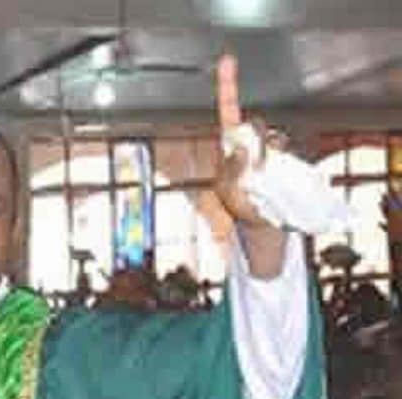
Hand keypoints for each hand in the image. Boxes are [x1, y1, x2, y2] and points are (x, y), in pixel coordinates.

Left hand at [211, 54, 286, 278]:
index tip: (228, 60)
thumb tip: (243, 146)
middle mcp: (250, 141)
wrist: (264, 223)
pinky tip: (275, 182)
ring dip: (268, 156)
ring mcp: (269, 148)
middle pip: (255, 123)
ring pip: (273, 139)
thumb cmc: (241, 204)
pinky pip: (286, 152)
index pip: (228, 110)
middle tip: (252, 169)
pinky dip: (282, 164)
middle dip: (255, 142)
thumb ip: (233, 168)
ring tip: (261, 181)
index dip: (228, 84)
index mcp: (229, 145)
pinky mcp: (285, 157)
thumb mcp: (228, 190)